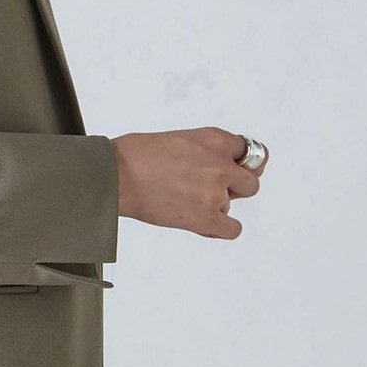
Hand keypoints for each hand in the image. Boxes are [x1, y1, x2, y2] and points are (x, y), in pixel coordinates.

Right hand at [111, 127, 268, 238]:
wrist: (116, 175)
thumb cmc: (135, 154)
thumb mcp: (180, 138)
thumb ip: (205, 150)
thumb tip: (221, 168)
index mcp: (214, 138)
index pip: (248, 151)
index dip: (238, 163)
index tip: (230, 169)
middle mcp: (221, 164)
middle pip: (250, 182)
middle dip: (233, 187)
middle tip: (206, 188)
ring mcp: (215, 192)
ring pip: (230, 205)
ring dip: (213, 205)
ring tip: (182, 200)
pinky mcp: (206, 217)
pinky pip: (232, 229)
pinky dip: (221, 229)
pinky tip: (205, 223)